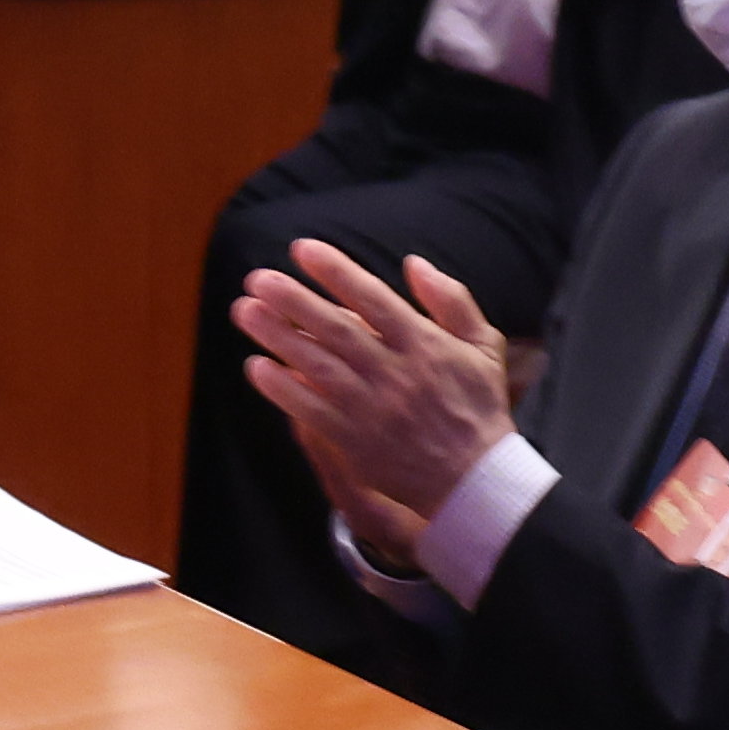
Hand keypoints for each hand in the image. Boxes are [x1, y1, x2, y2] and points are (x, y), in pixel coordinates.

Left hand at [230, 244, 513, 540]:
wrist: (475, 480)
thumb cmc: (478, 406)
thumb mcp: (484, 345)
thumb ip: (452, 300)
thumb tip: (414, 262)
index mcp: (426, 344)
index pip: (373, 299)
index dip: (335, 271)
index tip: (301, 249)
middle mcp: (396, 373)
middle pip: (336, 329)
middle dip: (293, 300)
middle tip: (257, 278)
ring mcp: (373, 409)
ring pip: (317, 366)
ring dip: (277, 337)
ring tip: (244, 310)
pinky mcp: (356, 443)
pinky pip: (312, 411)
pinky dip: (283, 390)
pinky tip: (257, 367)